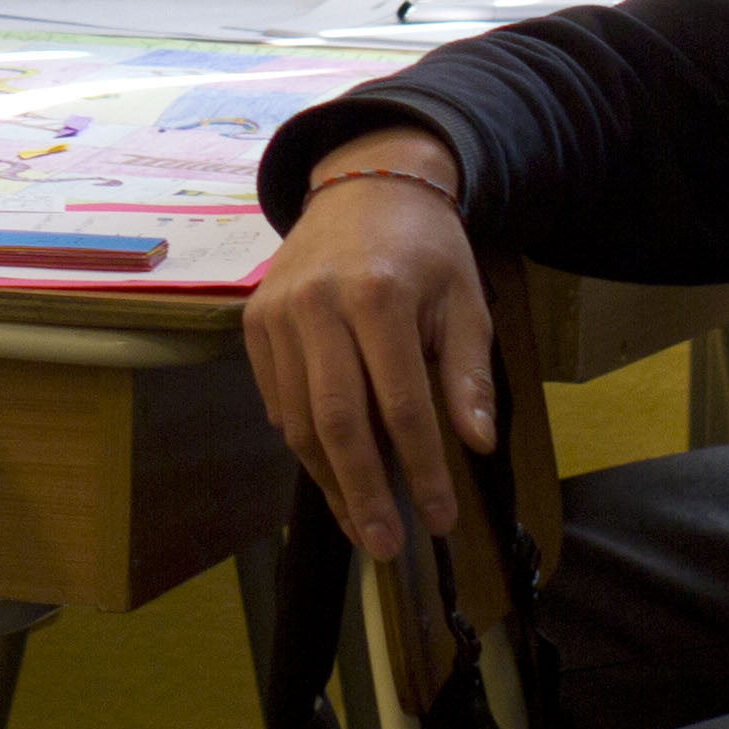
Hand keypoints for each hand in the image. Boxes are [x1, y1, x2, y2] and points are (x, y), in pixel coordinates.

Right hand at [242, 134, 494, 556]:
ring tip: (362, 523)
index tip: (440, 519)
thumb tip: (474, 445)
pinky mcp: (254, 321)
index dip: (421, 471)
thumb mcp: (466, 301)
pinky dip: (303, 444)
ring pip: (298, 420)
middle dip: (362, 493)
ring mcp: (277, 313)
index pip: (401, 406)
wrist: (365, 183)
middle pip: (337, 422)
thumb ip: (467, 374)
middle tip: (384, 545)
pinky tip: (333, 472)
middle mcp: (318, 305)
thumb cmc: (426, 248)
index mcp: (379, 296)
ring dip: (331, 480)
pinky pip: (276, 401)